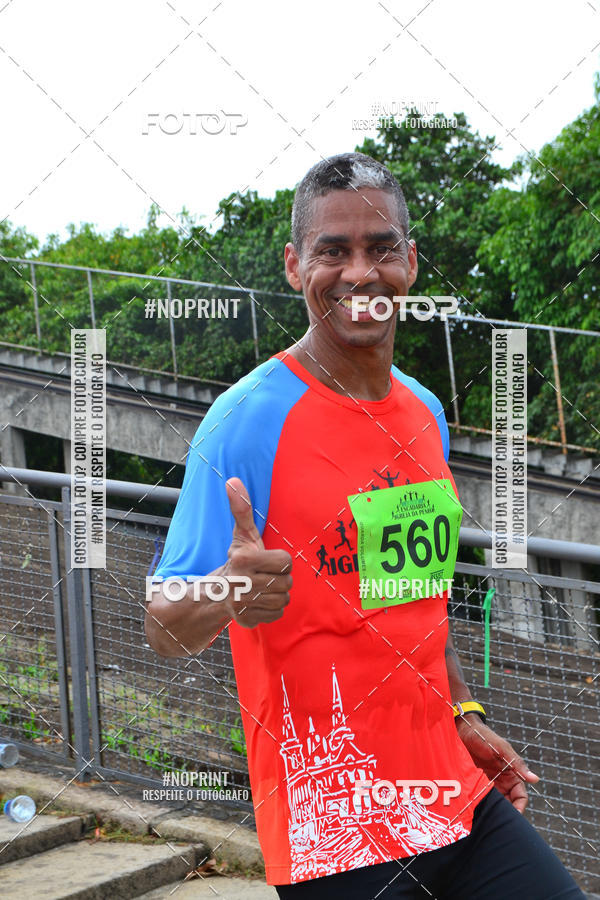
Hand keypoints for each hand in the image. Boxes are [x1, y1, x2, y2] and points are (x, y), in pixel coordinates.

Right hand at [223, 477, 292, 627]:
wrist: (217, 593)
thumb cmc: (238, 559)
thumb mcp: (242, 535)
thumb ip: (242, 509)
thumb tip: (233, 480)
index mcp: (243, 559)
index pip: (286, 562)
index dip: (279, 561)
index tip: (266, 560)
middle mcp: (242, 583)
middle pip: (287, 582)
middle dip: (279, 578)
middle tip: (265, 575)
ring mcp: (243, 604)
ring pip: (284, 599)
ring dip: (277, 594)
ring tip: (263, 587)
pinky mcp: (247, 620)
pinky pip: (277, 614)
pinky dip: (271, 609)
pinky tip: (260, 601)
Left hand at [456, 713, 539, 812]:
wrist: (462, 730)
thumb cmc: (483, 736)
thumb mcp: (501, 748)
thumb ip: (516, 763)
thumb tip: (535, 779)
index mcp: (511, 773)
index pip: (520, 797)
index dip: (519, 808)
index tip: (512, 818)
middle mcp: (501, 781)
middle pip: (508, 804)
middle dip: (505, 814)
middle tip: (497, 823)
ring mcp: (488, 783)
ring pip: (494, 803)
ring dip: (492, 810)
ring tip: (485, 818)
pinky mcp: (475, 783)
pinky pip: (480, 798)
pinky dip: (480, 805)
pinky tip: (475, 810)